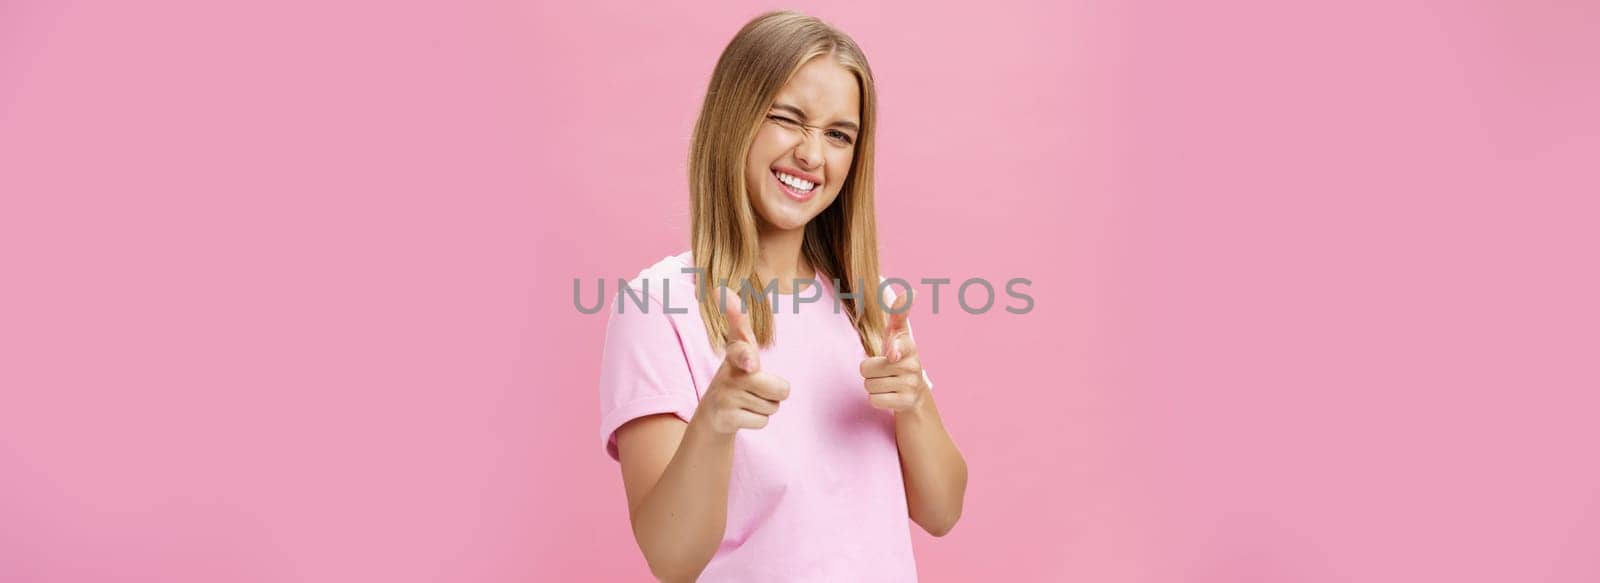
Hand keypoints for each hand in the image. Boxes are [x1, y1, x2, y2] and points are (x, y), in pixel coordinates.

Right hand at [693, 288, 791, 434]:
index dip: (748, 355)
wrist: (714, 414)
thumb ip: (737, 320)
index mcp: (736, 354)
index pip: (742, 348)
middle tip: (759, 389)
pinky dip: (757, 421)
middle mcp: (729, 373)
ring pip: (773, 406)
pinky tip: (741, 415)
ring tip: (747, 401)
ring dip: (765, 407)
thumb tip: (720, 288)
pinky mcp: (725, 418)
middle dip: (776, 393)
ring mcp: (725, 396)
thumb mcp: (740, 347)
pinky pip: (763, 421)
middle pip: (781, 389)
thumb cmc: (736, 375)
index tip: (750, 362)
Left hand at [859, 292, 928, 411]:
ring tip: (887, 383)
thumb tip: (913, 291)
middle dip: (869, 371)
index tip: (892, 354)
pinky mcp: (906, 403)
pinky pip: (873, 400)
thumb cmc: (899, 359)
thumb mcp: (897, 336)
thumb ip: (900, 314)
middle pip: (866, 368)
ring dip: (872, 385)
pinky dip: (876, 399)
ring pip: (868, 385)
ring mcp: (911, 385)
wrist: (915, 395)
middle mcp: (913, 365)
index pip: (900, 344)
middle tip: (883, 372)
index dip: (894, 349)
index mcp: (909, 346)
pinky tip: (889, 396)